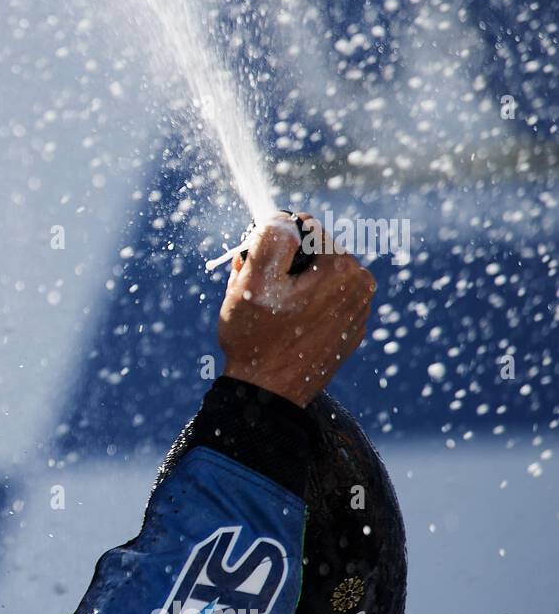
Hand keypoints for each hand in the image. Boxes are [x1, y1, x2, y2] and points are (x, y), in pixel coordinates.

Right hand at [219, 212, 375, 406]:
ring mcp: (359, 312)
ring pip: (318, 278)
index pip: (305, 228)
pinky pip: (325, 304)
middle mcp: (361, 286)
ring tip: (268, 314)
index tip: (256, 272)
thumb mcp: (253, 281)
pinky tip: (283, 330)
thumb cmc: (257, 338)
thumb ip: (271, 237)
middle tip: (257, 293)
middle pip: (314, 253)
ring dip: (292, 287)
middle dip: (283, 265)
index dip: (273, 244)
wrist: (267, 394)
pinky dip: (303, 308)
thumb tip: (284, 219)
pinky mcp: (350, 332)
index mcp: (344, 267)